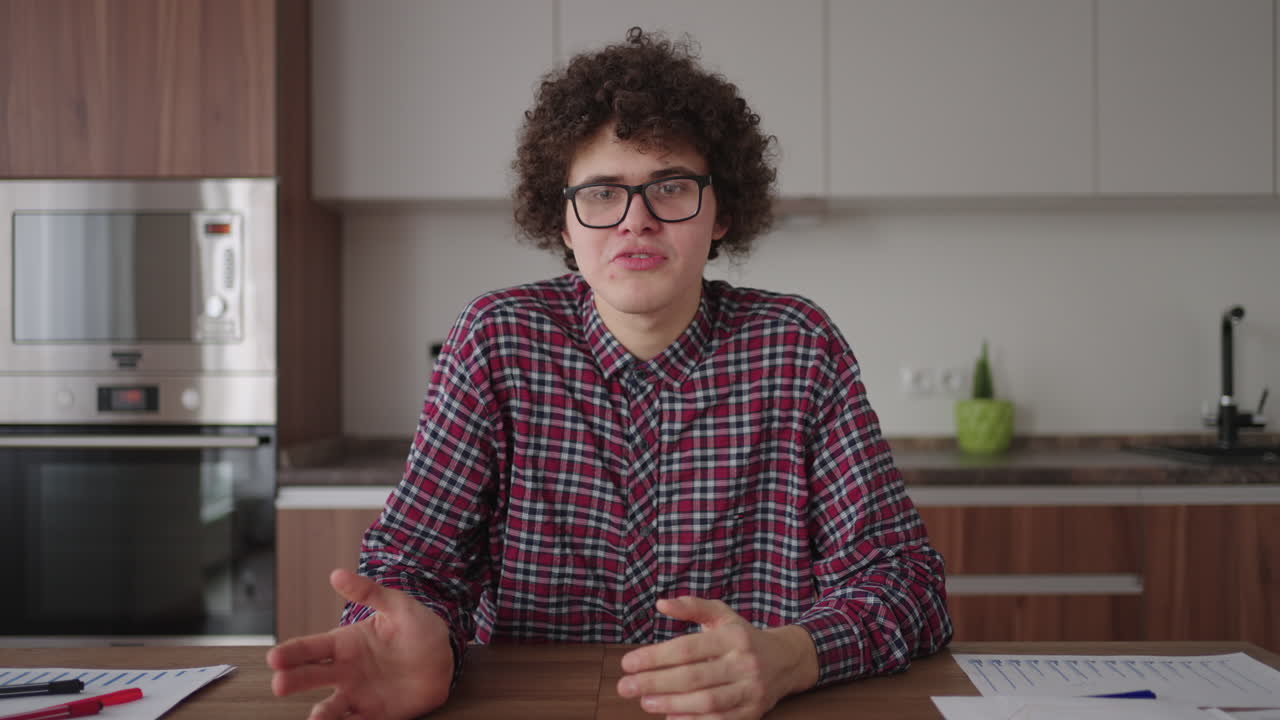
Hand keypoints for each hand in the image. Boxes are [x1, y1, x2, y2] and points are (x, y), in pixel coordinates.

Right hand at [266, 568, 453, 719]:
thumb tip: (336, 575)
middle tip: (280, 683)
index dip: (292, 652)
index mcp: (345, 643)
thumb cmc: (418, 629)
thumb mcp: (397, 605)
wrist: (444, 658)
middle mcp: (345, 671)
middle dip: (294, 680)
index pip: (311, 648)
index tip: (274, 657)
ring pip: (331, 706)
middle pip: (312, 676)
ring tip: (314, 718)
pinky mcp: (374, 714)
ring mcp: (358, 694)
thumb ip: (368, 592)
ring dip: (321, 713)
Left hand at [617, 597, 818, 719]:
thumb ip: (691, 607)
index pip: (687, 648)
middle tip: (626, 686)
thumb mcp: (721, 615)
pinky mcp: (753, 712)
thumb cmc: (742, 637)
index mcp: (733, 637)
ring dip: (671, 704)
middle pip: (693, 676)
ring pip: (707, 701)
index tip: (627, 663)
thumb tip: (661, 604)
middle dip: (655, 683)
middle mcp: (744, 663)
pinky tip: (670, 717)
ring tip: (645, 702)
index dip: (655, 656)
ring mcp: (751, 690)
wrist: (785, 661)